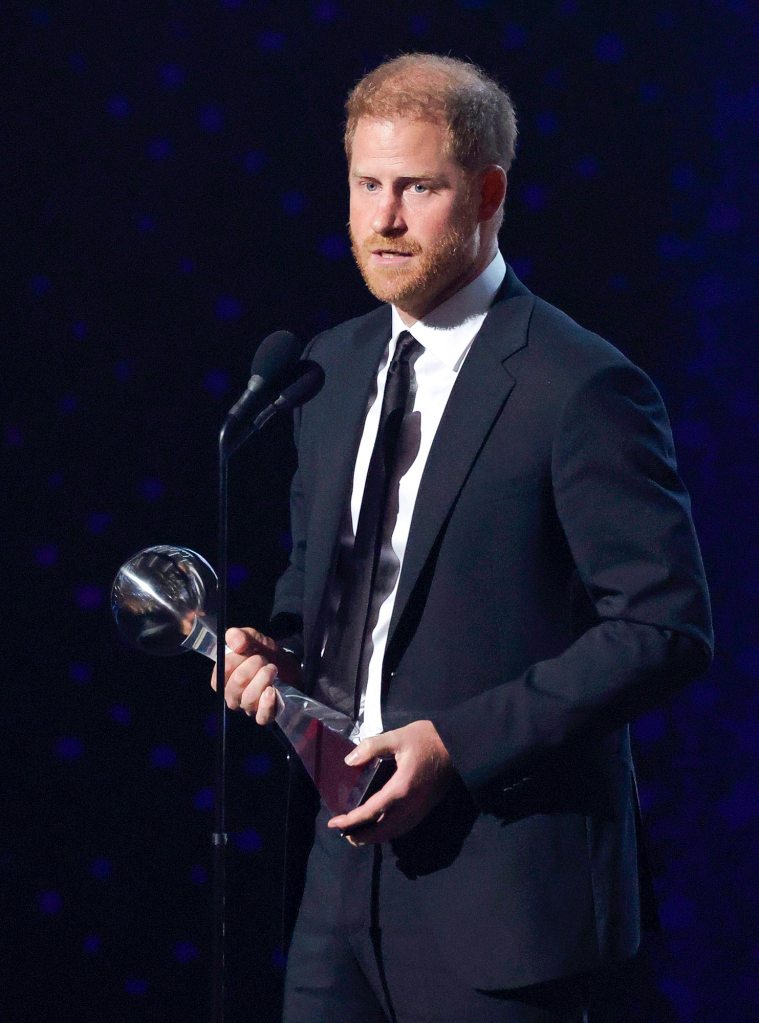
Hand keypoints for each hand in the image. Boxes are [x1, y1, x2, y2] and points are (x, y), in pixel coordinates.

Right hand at [210, 626, 300, 724]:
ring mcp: (248, 708)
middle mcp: (233, 696)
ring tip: (272, 669)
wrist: (290, 668)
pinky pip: (261, 717)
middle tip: (263, 659)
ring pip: (249, 699)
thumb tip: (234, 639)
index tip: (247, 650)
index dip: (235, 660)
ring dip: (263, 679)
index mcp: (224, 679)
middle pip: (236, 685)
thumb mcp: (256, 641)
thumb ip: (243, 636)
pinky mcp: (265, 716)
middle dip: (252, 666)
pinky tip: (272, 691)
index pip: (220, 674)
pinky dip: (266, 704)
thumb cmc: (267, 655)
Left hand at [327, 720, 453, 845]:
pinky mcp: (427, 808)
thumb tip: (349, 761)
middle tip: (344, 834)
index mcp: (401, 788)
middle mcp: (411, 805)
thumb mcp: (398, 737)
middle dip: (361, 836)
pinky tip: (382, 827)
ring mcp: (420, 809)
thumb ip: (372, 747)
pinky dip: (389, 832)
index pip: (371, 812)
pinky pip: (405, 827)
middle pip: (382, 831)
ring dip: (375, 837)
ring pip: (395, 832)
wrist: (459, 745)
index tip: (334, 823)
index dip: (351, 821)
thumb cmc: (428, 738)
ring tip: (358, 834)